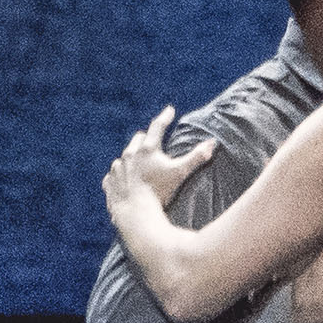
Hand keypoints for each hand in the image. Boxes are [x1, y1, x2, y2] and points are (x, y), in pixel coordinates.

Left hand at [102, 111, 194, 227]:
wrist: (135, 213)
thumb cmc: (160, 191)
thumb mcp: (180, 172)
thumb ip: (197, 157)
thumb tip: (213, 143)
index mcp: (147, 149)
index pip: (157, 127)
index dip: (165, 117)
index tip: (169, 110)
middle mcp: (129, 155)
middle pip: (138, 139)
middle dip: (146, 138)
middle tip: (152, 140)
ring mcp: (117, 168)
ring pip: (124, 156)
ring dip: (132, 157)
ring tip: (139, 163)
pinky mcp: (109, 182)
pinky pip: (113, 174)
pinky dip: (120, 174)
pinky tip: (125, 179)